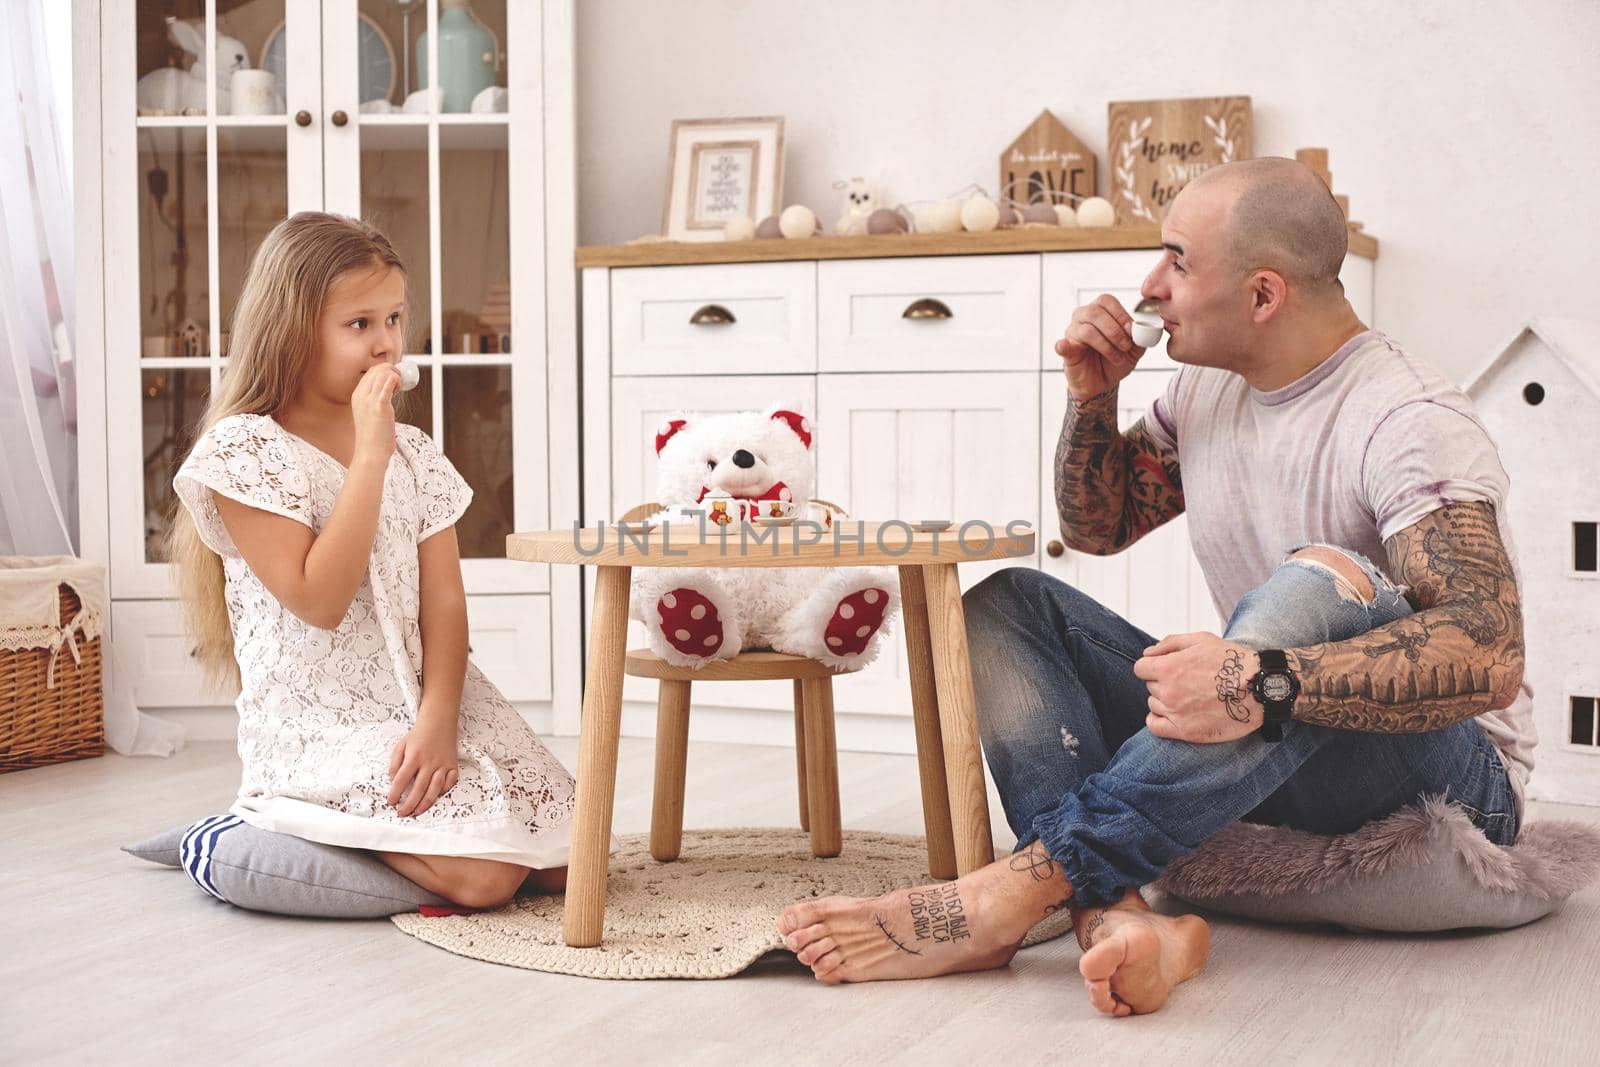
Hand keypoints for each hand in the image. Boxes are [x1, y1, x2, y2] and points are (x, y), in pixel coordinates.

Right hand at [351, 363, 400, 464]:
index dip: (386, 371)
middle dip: (392, 370)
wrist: (370, 453)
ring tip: (400, 387)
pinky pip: (386, 387)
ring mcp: (369, 401)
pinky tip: (399, 386)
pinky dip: (394, 381)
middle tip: (401, 381)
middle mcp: (361, 396)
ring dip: (396, 376)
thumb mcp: (370, 414)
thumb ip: (376, 401)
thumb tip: (391, 391)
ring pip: (382, 375)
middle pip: (376, 370)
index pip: (371, 373)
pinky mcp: (379, 408)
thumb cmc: (373, 436)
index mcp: (357, 396)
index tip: (396, 379)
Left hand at [387, 716, 460, 816]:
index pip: (402, 779)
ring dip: (426, 802)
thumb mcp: (401, 746)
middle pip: (419, 788)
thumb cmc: (418, 736)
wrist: (439, 723)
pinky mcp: (453, 765)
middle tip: (402, 813)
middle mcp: (429, 762)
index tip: (391, 802)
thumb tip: (393, 781)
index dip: (395, 793)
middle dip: (409, 804)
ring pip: (435, 788)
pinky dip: (444, 791)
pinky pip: (450, 782)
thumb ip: (394, 764)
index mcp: (414, 757)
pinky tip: (435, 797)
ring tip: (417, 812)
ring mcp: (443, 764)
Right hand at [1054, 294, 1146, 400]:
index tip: (1132, 330)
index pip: (1107, 301)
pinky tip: (1065, 346)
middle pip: (1095, 312)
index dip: (1121, 314)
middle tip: (1125, 345)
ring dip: (1106, 345)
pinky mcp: (1066, 351)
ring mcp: (1073, 333)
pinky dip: (1063, 345)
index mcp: (1100, 311)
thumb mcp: (1135, 348)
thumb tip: (1143, 328)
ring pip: (1086, 330)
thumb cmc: (1115, 360)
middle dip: (1114, 330)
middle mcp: (1083, 318)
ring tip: (1116, 357)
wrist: (1103, 383)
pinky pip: (1062, 345)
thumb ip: (1141, 337)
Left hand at [1133, 632, 1261, 742]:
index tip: (1168, 668)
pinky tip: (1171, 714)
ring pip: (1154, 704)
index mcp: (1168, 667)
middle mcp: (1168, 691)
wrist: (1260, 688)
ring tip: (1190, 696)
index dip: (1153, 666)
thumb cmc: (1231, 661)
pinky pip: (1155, 727)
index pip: (1141, 668)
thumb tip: (1147, 653)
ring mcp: (1176, 713)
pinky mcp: (1186, 732)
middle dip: (1164, 682)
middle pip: (1150, 686)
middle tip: (1188, 681)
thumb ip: (1169, 644)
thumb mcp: (1200, 640)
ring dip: (1165, 700)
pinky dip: (1158, 720)